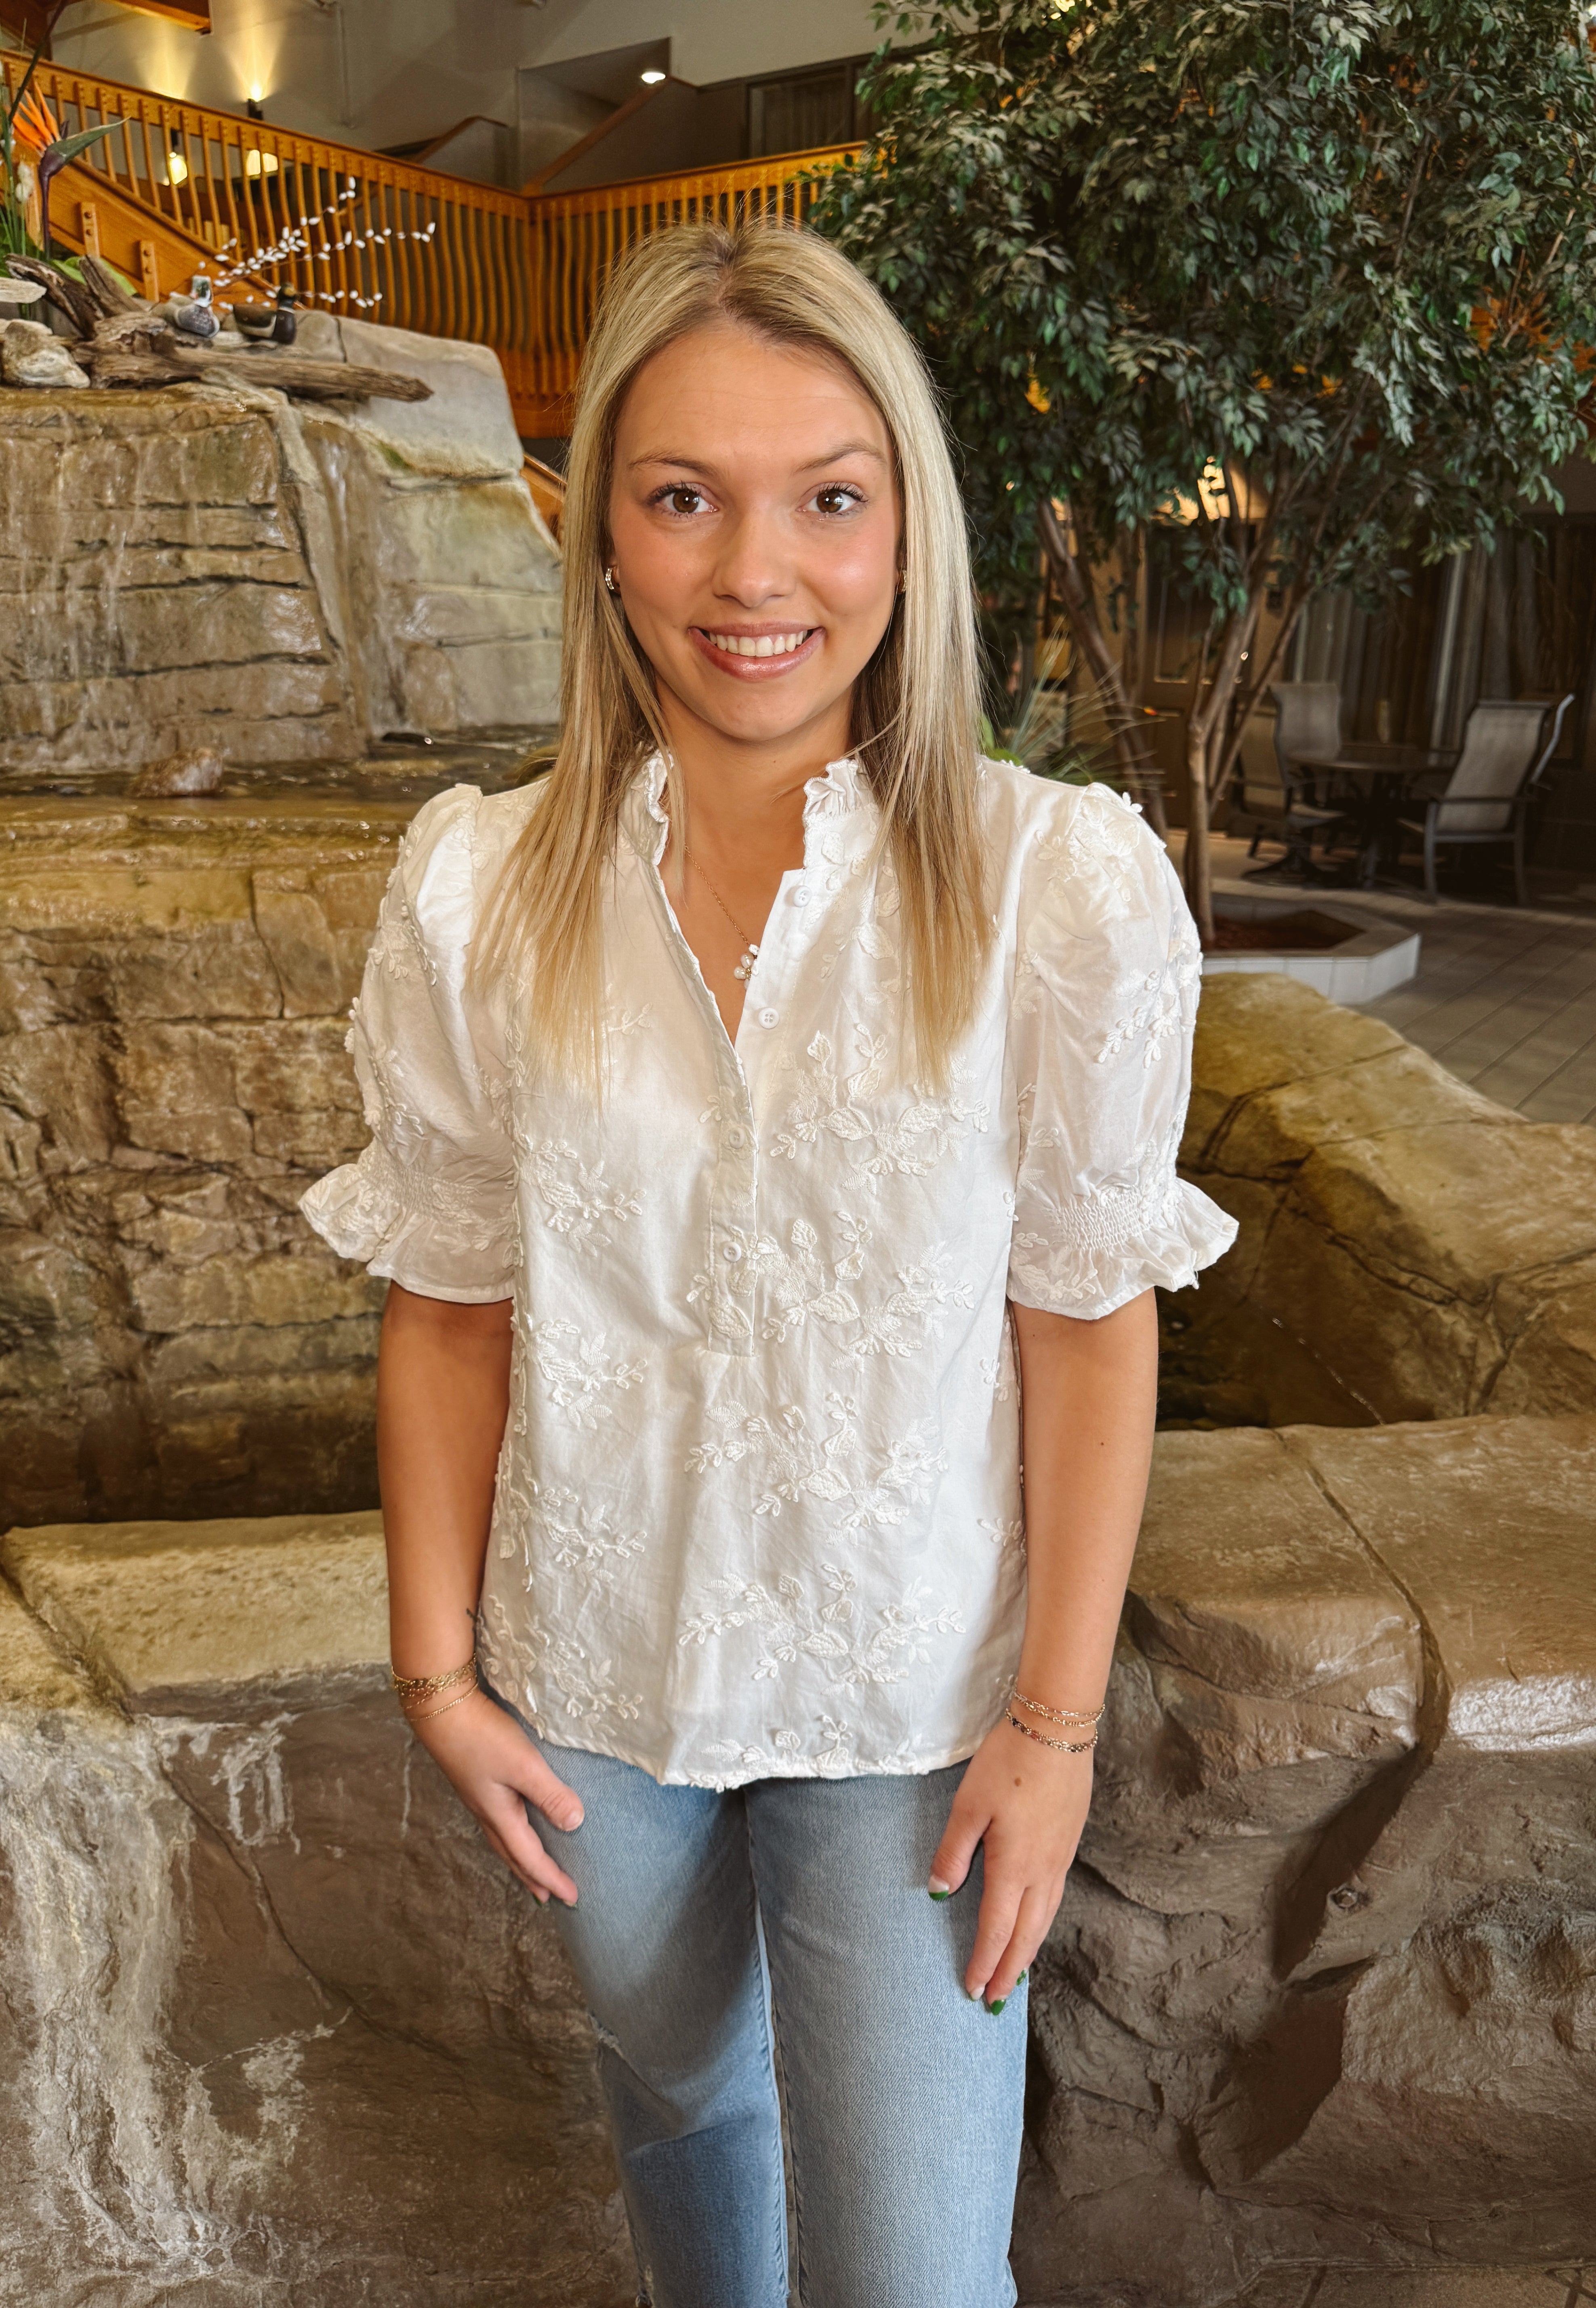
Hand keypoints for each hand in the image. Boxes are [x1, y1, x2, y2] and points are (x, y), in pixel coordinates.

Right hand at [407, 1689, 582, 1905]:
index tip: (573, 1898)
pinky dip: (511, 1835)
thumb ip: (549, 1794)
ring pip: (503, 1840)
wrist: (441, 1709)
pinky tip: (514, 1821)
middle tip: (549, 1896)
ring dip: (520, 1858)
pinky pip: (498, 1822)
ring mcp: (479, 1797)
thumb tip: (575, 1824)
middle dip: (532, 1877)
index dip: (552, 1877)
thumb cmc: (482, 1737)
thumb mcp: (523, 1765)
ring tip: (531, 1868)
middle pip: (512, 1855)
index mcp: (499, 1815)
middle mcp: (487, 1812)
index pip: (530, 1857)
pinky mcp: (476, 1781)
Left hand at [929, 1719, 1092, 2006]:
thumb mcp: (969, 1804)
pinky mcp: (1068, 1844)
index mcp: (1014, 1866)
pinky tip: (1035, 1925)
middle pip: (1026, 1936)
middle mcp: (1042, 1872)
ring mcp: (1060, 1859)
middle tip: (996, 2003)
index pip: (996, 1929)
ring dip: (1028, 1952)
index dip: (985, 1963)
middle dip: (1010, 1972)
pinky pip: (1055, 1899)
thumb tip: (940, 1892)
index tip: (973, 1991)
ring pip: (1045, 1920)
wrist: (1057, 1730)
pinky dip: (1042, 1924)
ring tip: (1017, 1976)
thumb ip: (953, 1851)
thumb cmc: (1008, 1763)